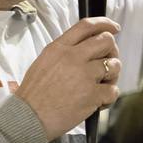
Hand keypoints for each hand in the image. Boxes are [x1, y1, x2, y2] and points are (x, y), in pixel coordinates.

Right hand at [15, 17, 120, 139]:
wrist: (27, 118)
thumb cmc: (33, 95)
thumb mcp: (43, 62)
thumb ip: (64, 52)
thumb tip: (86, 48)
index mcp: (59, 48)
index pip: (87, 26)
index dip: (105, 24)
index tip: (114, 28)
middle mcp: (73, 57)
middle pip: (106, 41)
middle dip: (112, 51)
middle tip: (107, 63)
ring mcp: (84, 75)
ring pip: (114, 65)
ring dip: (112, 76)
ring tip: (101, 86)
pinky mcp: (91, 95)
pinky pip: (113, 90)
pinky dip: (109, 97)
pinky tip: (98, 102)